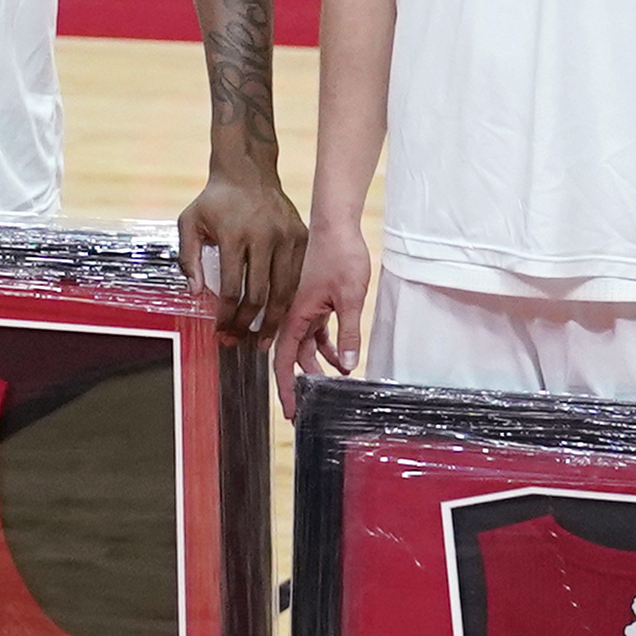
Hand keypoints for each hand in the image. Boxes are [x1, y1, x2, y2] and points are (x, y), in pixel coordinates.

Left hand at [175, 166, 303, 345]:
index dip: (226, 315)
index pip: (232, 287)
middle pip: (260, 294)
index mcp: (234, 235)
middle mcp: (264, 236)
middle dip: (249, 324)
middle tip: (240, 341)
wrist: (248, 171)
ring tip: (263, 338)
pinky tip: (279, 313)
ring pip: (284, 289)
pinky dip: (289, 298)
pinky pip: (297, 276)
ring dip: (273, 319)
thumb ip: (187, 258)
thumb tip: (195, 292)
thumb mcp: (189, 222)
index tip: (221, 330)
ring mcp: (286, 237)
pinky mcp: (301, 236)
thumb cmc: (216, 200)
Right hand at [275, 217, 371, 415]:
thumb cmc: (339, 255)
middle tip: (306, 407)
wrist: (337, 224)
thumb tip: (347, 364)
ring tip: (333, 383)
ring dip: (317, 364)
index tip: (289, 411)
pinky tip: (340, 357)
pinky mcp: (315, 301)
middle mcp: (294, 313)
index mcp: (295, 313)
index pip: (286, 360)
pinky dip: (326, 346)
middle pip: (292, 357)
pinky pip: (315, 332)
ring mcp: (304, 307)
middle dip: (299, 383)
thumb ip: (348, 333)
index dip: (286, 388)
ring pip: (305, 345)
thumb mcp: (350, 297)